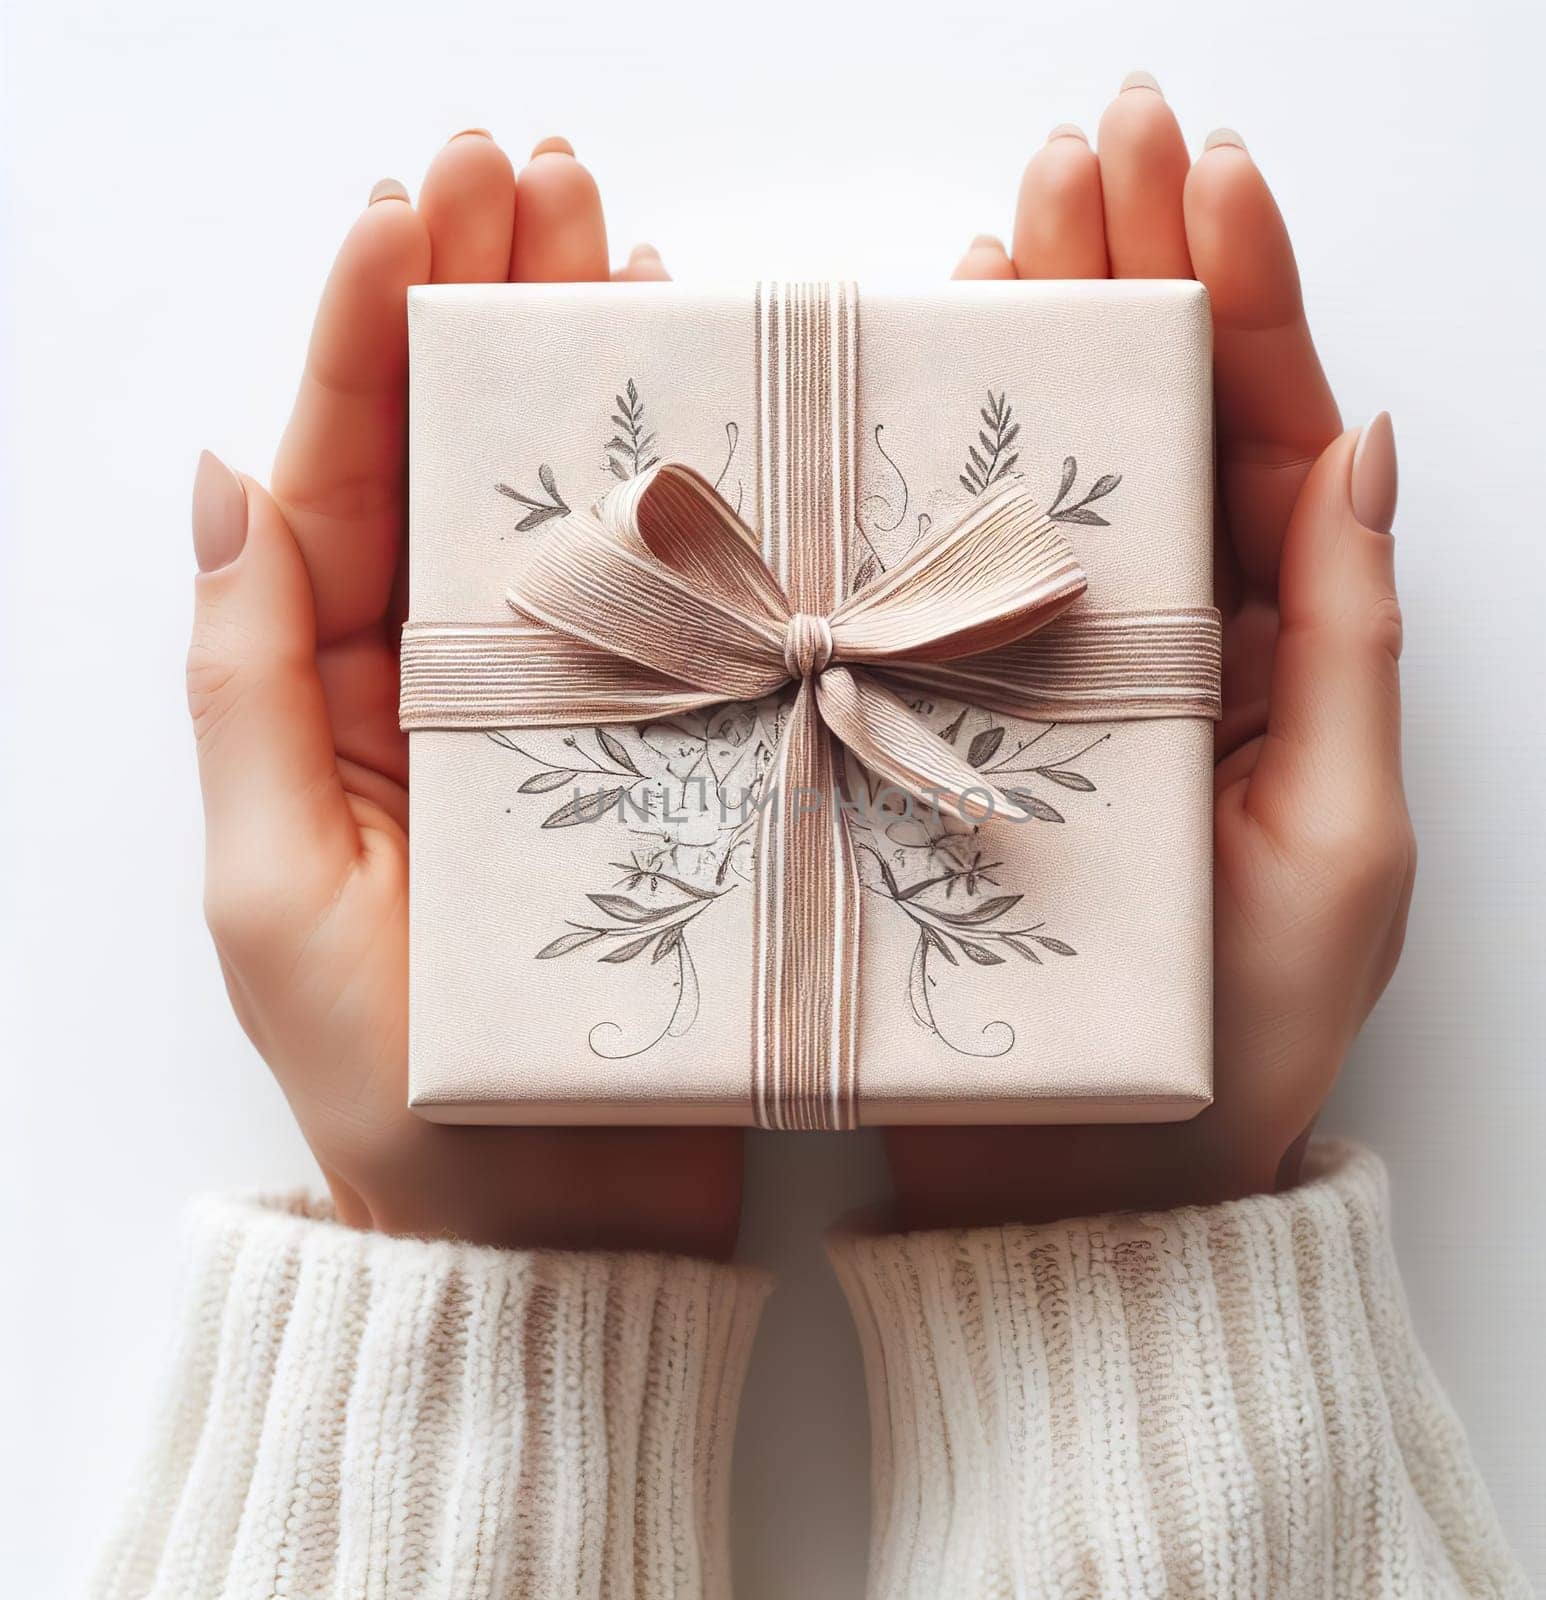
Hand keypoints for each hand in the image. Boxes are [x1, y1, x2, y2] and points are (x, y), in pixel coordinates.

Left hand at [186, 132, 739, 1255]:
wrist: (554, 1230)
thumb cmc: (401, 1089)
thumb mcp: (273, 891)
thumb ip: (244, 685)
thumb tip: (221, 478)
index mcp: (333, 696)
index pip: (340, 477)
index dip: (371, 328)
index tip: (420, 199)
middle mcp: (447, 682)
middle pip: (457, 462)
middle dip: (485, 307)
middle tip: (538, 177)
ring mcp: (565, 712)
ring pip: (569, 513)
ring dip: (591, 376)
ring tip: (625, 246)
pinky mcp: (669, 758)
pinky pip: (669, 610)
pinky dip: (686, 507)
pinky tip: (707, 412)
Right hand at [888, 79, 1414, 1223]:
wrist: (1084, 1173)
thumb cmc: (1236, 1037)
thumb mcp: (1342, 844)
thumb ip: (1351, 645)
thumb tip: (1369, 446)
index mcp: (1277, 654)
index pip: (1270, 440)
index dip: (1244, 295)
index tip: (1203, 172)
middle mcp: (1163, 643)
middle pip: (1157, 428)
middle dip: (1132, 274)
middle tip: (1092, 148)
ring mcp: (1050, 674)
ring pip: (1049, 482)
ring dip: (1034, 346)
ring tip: (1008, 223)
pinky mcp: (950, 722)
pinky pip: (949, 576)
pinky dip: (939, 477)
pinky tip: (927, 380)